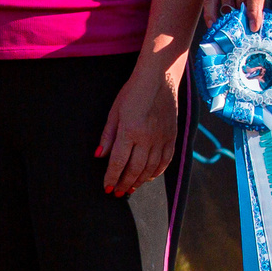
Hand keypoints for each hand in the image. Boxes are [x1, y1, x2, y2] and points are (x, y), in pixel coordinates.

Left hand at [98, 55, 186, 196]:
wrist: (159, 78)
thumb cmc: (132, 92)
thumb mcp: (114, 111)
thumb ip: (107, 136)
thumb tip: (99, 156)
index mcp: (130, 130)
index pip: (118, 162)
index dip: (112, 177)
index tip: (107, 188)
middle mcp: (147, 137)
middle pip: (134, 169)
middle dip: (124, 183)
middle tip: (118, 192)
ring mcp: (161, 138)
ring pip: (150, 168)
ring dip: (139, 181)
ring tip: (131, 188)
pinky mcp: (172, 136)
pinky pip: (165, 160)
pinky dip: (157, 172)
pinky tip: (149, 177)